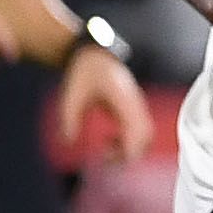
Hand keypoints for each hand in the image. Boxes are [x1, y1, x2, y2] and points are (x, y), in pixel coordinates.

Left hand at [51, 41, 152, 163]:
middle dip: (128, 153)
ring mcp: (136, 107)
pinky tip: (107, 140)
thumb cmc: (87, 71)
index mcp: (125, 101)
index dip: (128, 151)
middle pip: (145, 138)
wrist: (96, 54)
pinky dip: (126, 141)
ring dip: (129, 148)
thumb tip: (67, 141)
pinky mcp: (132, 109)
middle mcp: (136, 105)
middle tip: (104, 158)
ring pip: (144, 136)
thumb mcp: (73, 94)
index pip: (138, 133)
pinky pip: (137, 130)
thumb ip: (69, 118)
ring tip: (105, 150)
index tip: (108, 159)